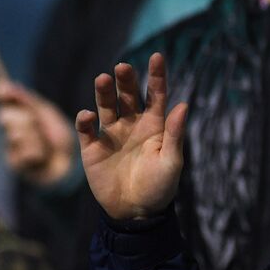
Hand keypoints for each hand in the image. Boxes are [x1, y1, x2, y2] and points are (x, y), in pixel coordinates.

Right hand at [0, 80, 75, 185]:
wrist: (69, 163)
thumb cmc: (60, 137)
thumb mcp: (46, 113)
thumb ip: (27, 100)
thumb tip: (5, 83)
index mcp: (18, 112)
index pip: (0, 100)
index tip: (2, 88)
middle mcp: (10, 127)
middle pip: (5, 115)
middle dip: (25, 119)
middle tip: (37, 124)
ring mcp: (10, 145)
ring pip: (15, 133)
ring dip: (34, 136)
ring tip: (44, 143)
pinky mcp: (13, 162)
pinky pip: (23, 151)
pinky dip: (37, 151)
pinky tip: (42, 156)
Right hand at [77, 53, 187, 220]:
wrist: (136, 213)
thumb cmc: (160, 187)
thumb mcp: (172, 161)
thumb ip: (175, 133)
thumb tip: (183, 104)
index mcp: (155, 125)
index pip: (156, 94)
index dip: (156, 75)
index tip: (157, 57)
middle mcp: (132, 124)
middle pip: (128, 95)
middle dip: (126, 80)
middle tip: (123, 67)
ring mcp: (111, 134)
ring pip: (106, 106)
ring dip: (103, 92)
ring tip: (102, 78)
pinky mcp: (92, 148)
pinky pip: (87, 130)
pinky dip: (85, 121)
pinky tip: (88, 115)